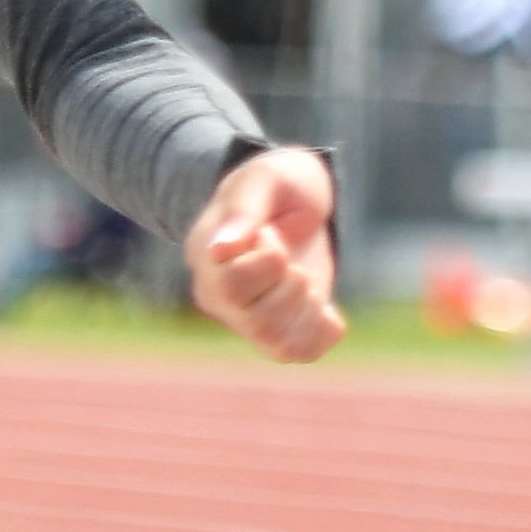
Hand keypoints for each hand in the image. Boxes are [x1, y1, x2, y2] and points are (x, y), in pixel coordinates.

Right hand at [186, 147, 342, 362]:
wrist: (299, 199)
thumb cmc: (276, 184)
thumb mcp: (264, 179)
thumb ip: (242, 211)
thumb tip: (219, 251)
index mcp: (205, 257)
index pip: (232, 286)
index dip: (269, 260)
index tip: (271, 232)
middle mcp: (218, 296)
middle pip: (257, 321)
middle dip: (292, 285)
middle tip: (291, 255)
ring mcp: (247, 318)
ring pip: (279, 344)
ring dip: (309, 309)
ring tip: (304, 276)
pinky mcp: (280, 330)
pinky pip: (301, 352)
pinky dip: (324, 329)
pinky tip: (325, 304)